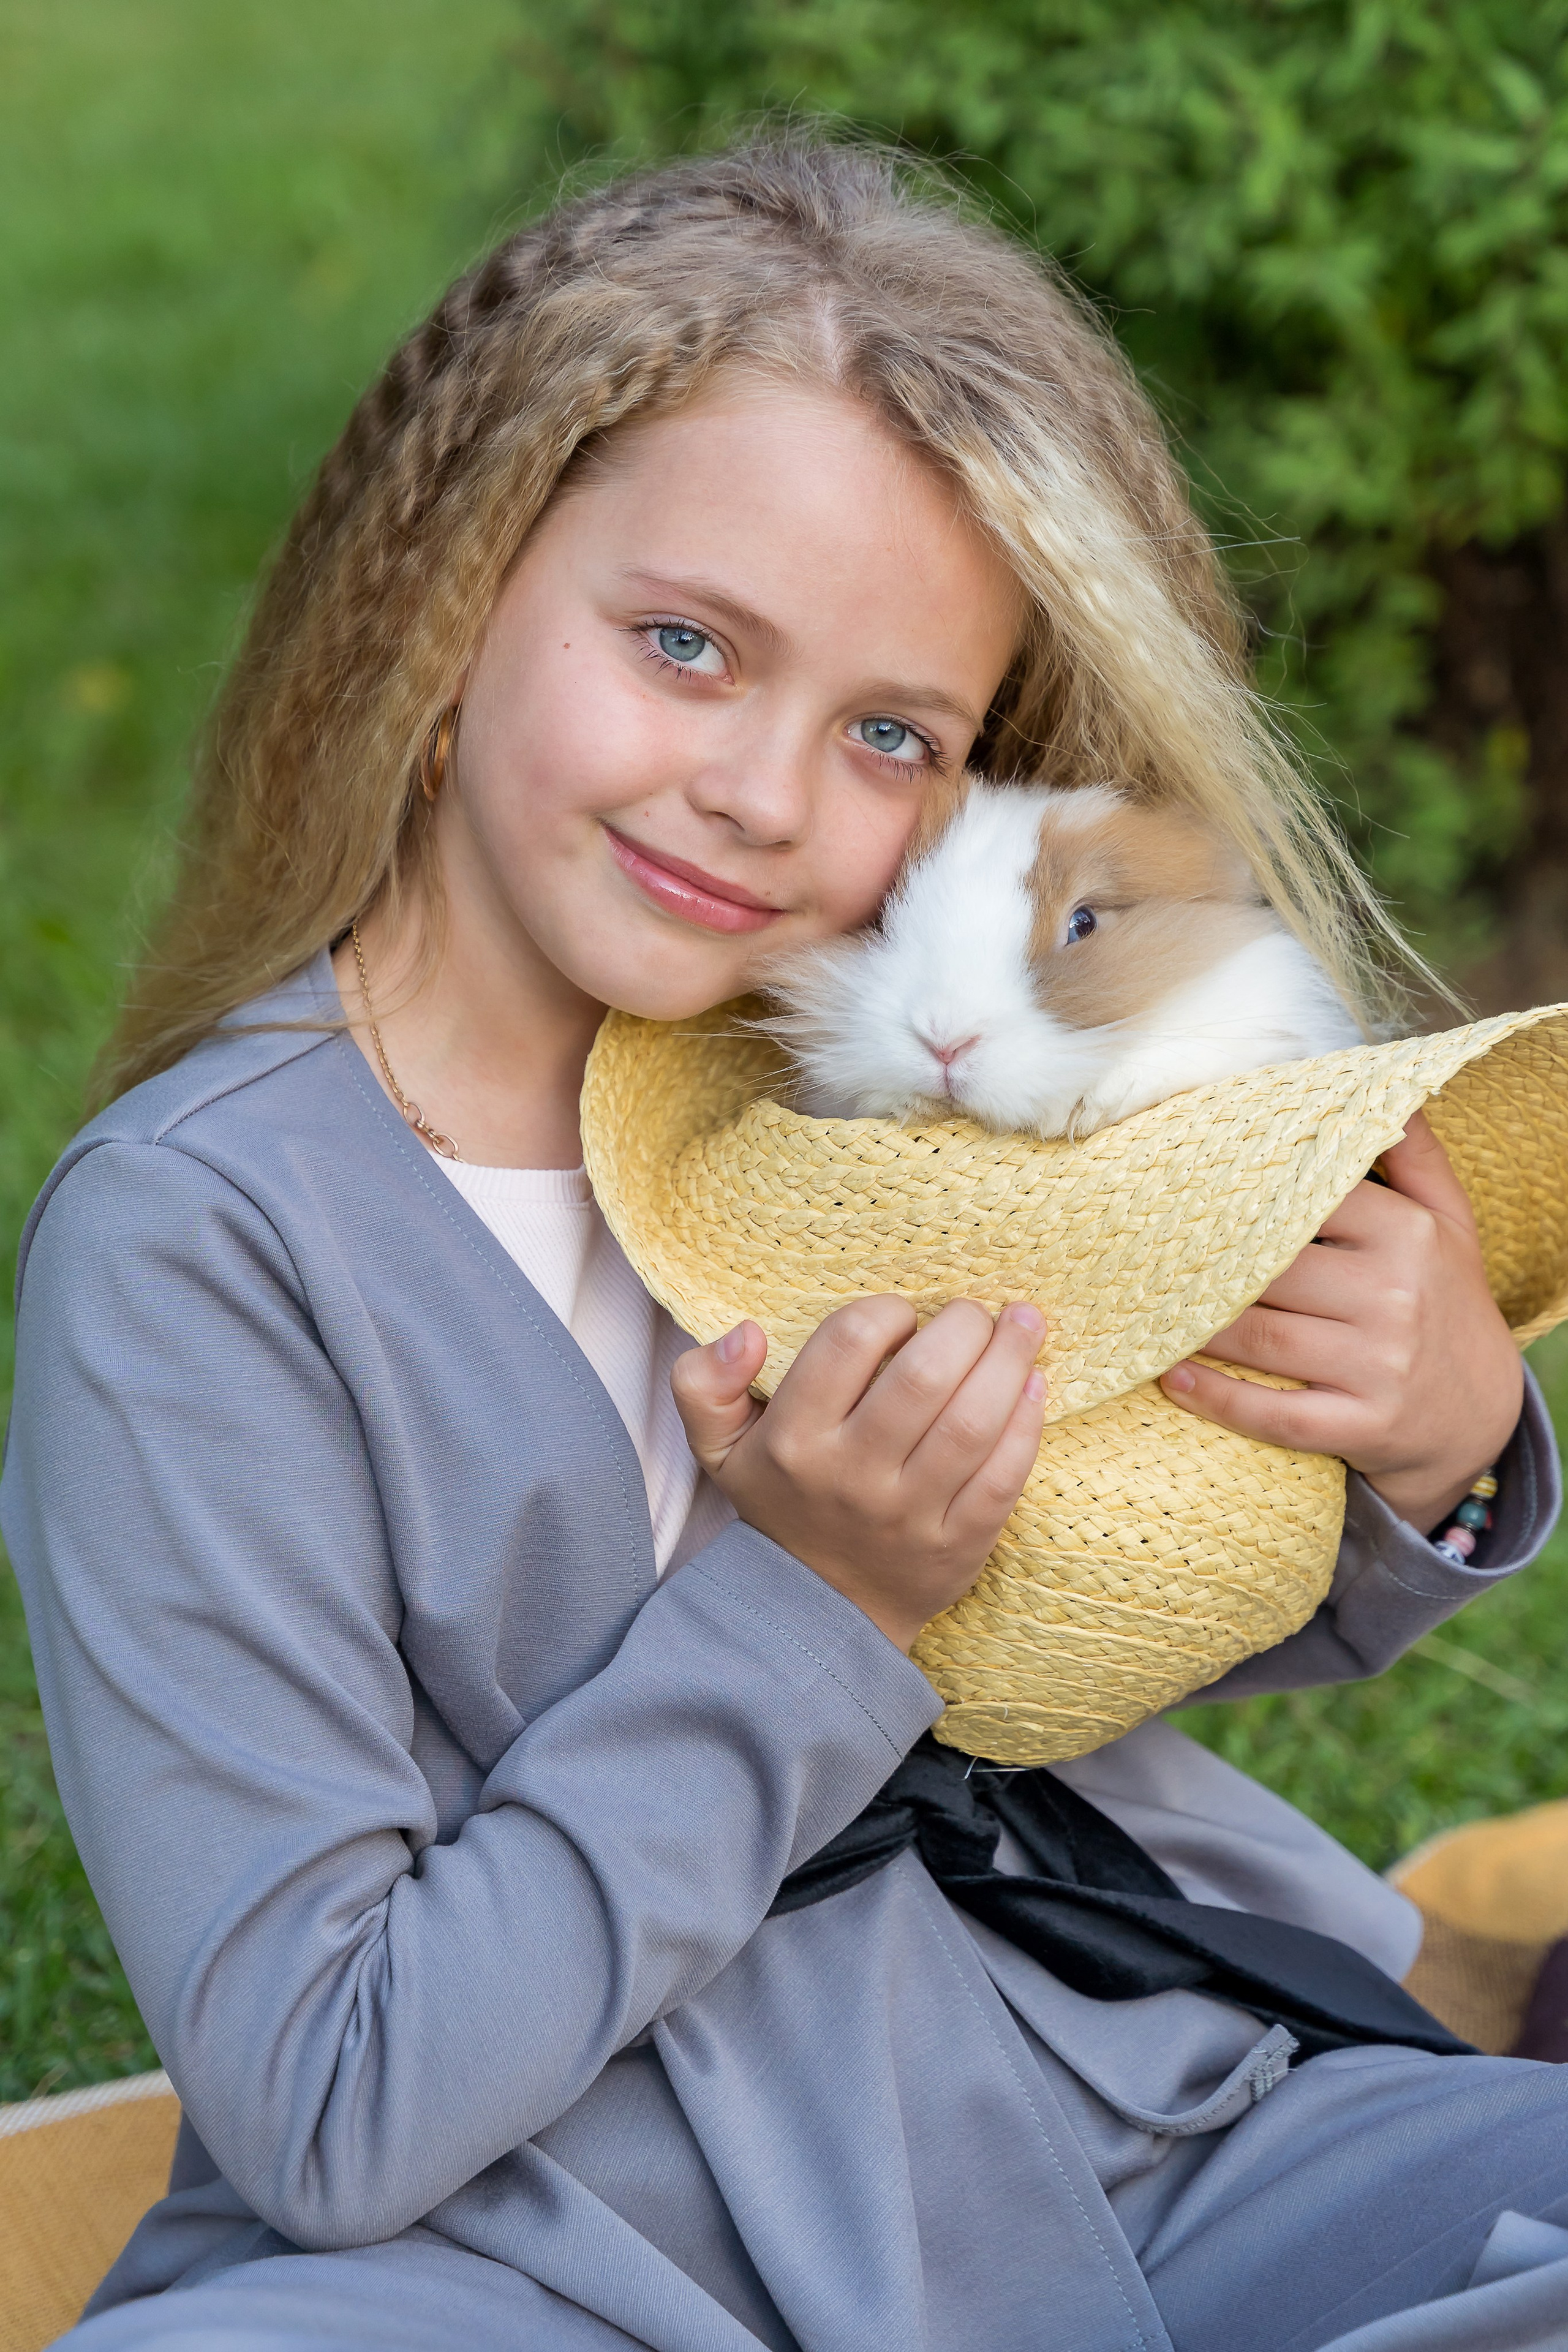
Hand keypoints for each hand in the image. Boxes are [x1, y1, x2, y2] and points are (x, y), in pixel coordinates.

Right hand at [671, 1297, 1047, 1650]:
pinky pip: (1004, 1477)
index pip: (849, 1342)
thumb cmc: (782, 1502)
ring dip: (1010, 1360)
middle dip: (965, 1326)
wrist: (821, 1611)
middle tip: (977, 1311)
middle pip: (925, 1378)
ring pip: (972, 1423)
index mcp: (795, 1439)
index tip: (903, 1313)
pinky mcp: (959, 1544)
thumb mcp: (719, 1447)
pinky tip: (1035, 1383)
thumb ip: (703, 1383)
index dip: (887, 1310)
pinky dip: (1027, 1424)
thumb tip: (746, 1332)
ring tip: (1024, 1323)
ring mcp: (910, 1514)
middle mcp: (853, 1475)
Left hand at [1159, 1111, 1522, 1533]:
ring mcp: (1379, 1366)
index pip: (1303, 1202)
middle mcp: (1394, 1296)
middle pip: (1269, 1271)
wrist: (1487, 1413)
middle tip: (1143, 1253)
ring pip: (1262, 1338)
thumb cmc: (1448, 1300)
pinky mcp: (1364, 1426)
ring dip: (1196, 1326)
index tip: (1182, 1193)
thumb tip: (1377, 1089)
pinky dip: (1218, 1399)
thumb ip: (1414, 1157)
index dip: (1237, 1199)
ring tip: (1147, 1307)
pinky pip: (1276, 1413)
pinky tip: (1174, 1379)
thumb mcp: (1449, 1222)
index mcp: (1406, 1235)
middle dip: (1204, 1264)